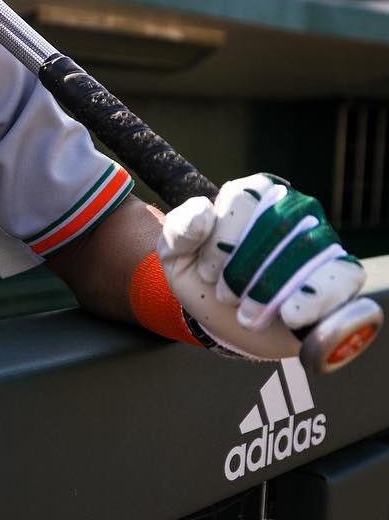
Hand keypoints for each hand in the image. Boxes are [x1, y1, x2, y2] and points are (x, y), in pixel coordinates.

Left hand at [157, 174, 378, 360]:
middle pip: (274, 224)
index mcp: (251, 193)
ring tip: (248, 312)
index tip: (207, 273)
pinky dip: (312, 298)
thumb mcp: (178, 259)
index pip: (241, 197)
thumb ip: (178, 231)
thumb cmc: (207, 282)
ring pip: (305, 249)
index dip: (220, 240)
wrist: (233, 327)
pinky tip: (289, 315)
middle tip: (225, 296)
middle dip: (241, 270)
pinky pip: (341, 275)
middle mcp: (291, 206)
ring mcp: (321, 236)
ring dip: (269, 288)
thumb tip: (203, 212)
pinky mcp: (342, 271)